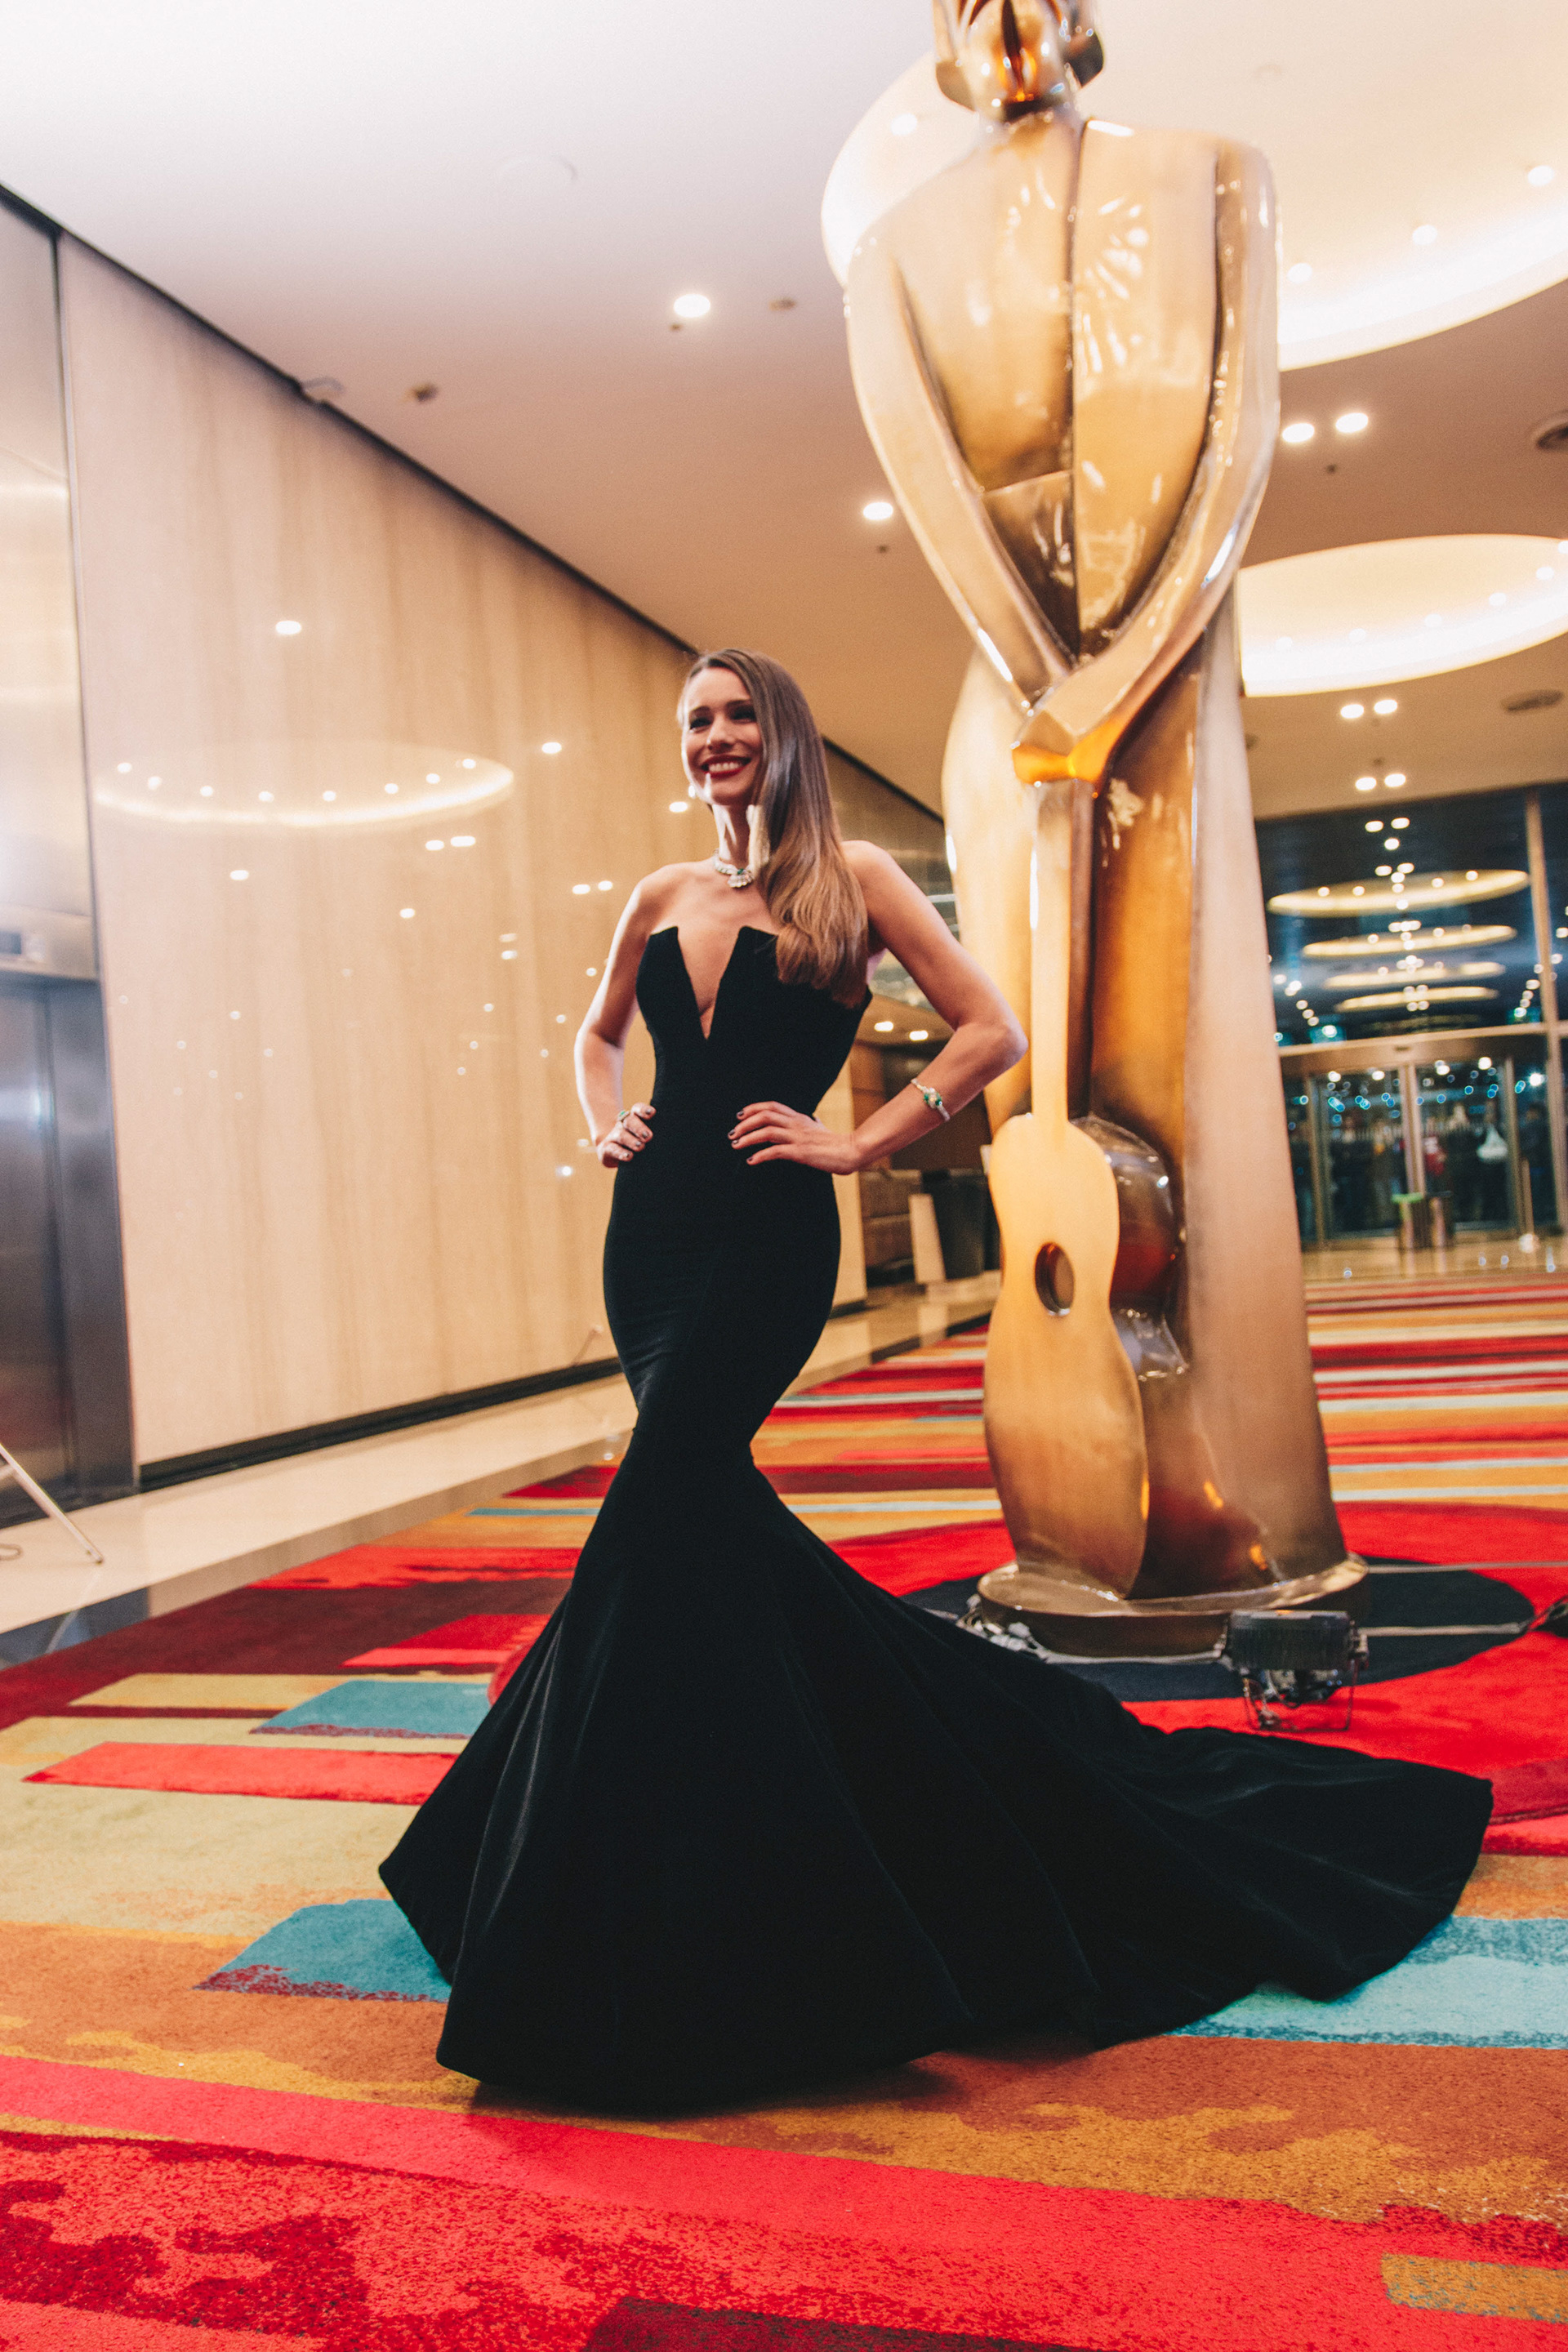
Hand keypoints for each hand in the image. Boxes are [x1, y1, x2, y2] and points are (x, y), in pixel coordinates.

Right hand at [596, 1103, 654, 1167]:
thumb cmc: (639, 1143)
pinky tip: (629, 1157)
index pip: (637, 1109)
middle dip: (639, 1127)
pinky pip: (612, 1149)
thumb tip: (682, 1135)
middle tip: (649, 1137)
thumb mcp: (648, 1136)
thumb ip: (660, 1132)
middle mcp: (623, 1124)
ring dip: (631, 1140)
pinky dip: (621, 1153)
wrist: (615, 1152)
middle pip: (629, 1120)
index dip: (643, 1110)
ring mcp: (614, 1135)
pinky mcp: (606, 1148)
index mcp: (634, 1118)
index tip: (652, 1114)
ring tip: (641, 1146)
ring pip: (621, 1134)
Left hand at [730, 1101, 862, 1172]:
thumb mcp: (824, 1128)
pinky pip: (775, 1151)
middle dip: (745, 1123)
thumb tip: (815, 1119)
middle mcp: (797, 1124)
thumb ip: (816, 1123)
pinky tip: (751, 1161)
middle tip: (733, 1133)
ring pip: (767, 1131)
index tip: (740, 1115)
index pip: (773, 1106)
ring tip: (736, 1145)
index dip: (754, 1108)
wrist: (851, 1151)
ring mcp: (798, 1137)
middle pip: (765, 1115)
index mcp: (800, 1118)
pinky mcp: (801, 1152)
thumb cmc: (837, 1143)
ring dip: (748, 1138)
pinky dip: (760, 1155)